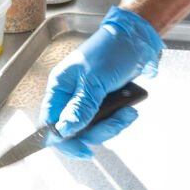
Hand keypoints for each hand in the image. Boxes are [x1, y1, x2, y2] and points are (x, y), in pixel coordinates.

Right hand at [39, 7, 161, 158]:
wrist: (139, 39)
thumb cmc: (113, 50)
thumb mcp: (95, 80)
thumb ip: (80, 107)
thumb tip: (64, 130)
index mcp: (60, 86)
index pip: (50, 122)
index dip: (63, 140)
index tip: (82, 150)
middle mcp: (71, 95)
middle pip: (75, 130)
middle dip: (98, 131)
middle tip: (116, 123)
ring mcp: (88, 99)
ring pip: (94, 128)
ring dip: (113, 125)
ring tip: (128, 112)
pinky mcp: (104, 101)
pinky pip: (108, 121)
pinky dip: (121, 118)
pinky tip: (131, 109)